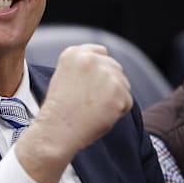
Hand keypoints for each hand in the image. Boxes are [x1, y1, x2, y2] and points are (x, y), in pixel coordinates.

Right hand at [15, 44, 132, 182]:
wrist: (57, 130)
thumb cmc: (58, 109)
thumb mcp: (63, 76)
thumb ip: (83, 66)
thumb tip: (106, 67)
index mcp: (74, 53)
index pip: (100, 52)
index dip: (100, 69)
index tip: (93, 83)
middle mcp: (92, 59)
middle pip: (114, 67)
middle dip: (109, 83)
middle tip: (93, 101)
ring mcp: (107, 75)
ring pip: (123, 84)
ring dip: (115, 96)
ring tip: (94, 109)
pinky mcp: (119, 92)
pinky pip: (127, 101)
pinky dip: (118, 111)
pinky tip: (101, 115)